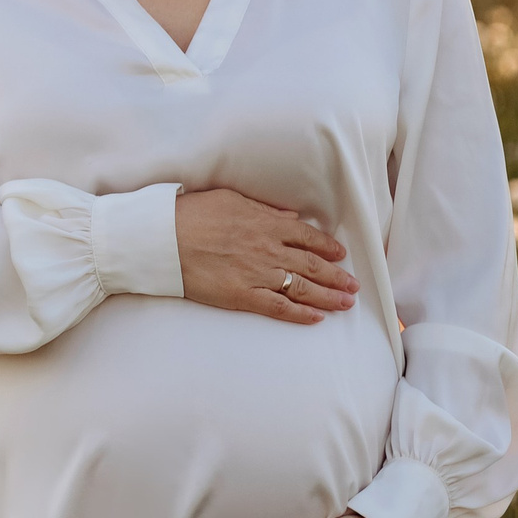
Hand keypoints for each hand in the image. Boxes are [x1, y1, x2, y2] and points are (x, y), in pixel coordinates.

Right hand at [172, 188, 357, 323]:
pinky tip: (316, 318)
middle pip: (312, 265)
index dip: (327, 247)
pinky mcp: (241, 295)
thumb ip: (264, 209)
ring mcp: (256, 274)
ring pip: (301, 287)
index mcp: (266, 224)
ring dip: (327, 296)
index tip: (341, 255)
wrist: (162, 238)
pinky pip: (277, 307)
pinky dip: (299, 314)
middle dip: (337, 276)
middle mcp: (268, 250)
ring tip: (346, 304)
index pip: (307, 237)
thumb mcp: (230, 199)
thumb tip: (290, 216)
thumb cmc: (191, 214)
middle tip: (354, 286)